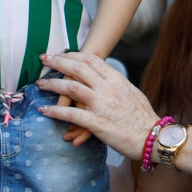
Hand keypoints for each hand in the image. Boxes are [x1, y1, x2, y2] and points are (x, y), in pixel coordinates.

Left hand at [34, 51, 159, 160]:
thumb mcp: (131, 93)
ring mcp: (101, 105)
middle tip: (44, 59)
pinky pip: (70, 114)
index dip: (73, 55)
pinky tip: (44, 111)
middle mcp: (108, 88)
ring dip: (52, 85)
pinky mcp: (96, 123)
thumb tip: (105, 79)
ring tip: (40, 84)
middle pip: (78, 69)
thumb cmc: (143, 117)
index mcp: (116, 79)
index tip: (61, 53)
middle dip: (58, 62)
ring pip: (71, 88)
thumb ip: (116, 84)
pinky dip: (55, 112)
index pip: (92, 60)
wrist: (152, 137)